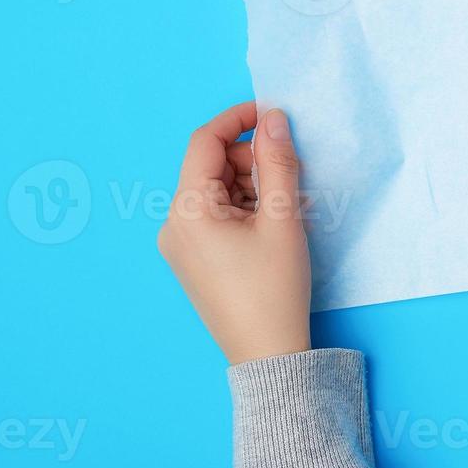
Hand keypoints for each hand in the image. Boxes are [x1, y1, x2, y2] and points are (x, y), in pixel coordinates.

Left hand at [157, 103, 311, 364]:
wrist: (267, 354)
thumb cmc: (274, 288)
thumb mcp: (282, 219)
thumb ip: (278, 162)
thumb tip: (273, 118)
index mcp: (187, 211)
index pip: (204, 142)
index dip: (238, 118)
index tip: (273, 113)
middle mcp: (174, 224)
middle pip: (212, 166)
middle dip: (252, 159)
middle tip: (293, 174)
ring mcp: (181, 244)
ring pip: (217, 190)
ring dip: (253, 184)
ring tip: (291, 204)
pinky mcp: (194, 259)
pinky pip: (217, 215)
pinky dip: (246, 207)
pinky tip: (276, 222)